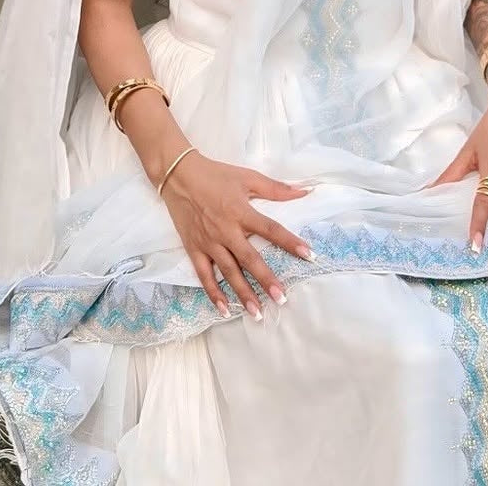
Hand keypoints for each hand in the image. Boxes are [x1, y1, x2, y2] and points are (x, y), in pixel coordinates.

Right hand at [160, 151, 314, 319]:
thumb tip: (304, 192)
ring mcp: (209, 242)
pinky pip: (204, 276)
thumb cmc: (216, 175)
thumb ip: (276, 188)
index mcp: (241, 211)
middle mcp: (226, 230)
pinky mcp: (194, 249)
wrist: (179, 176)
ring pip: (228, 272)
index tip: (309, 255)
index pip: (270, 229)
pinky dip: (213, 293)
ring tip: (257, 312)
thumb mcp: (247, 177)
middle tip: (281, 298)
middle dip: (266, 280)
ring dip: (243, 293)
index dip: (290, 242)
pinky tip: (224, 309)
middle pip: (249, 259)